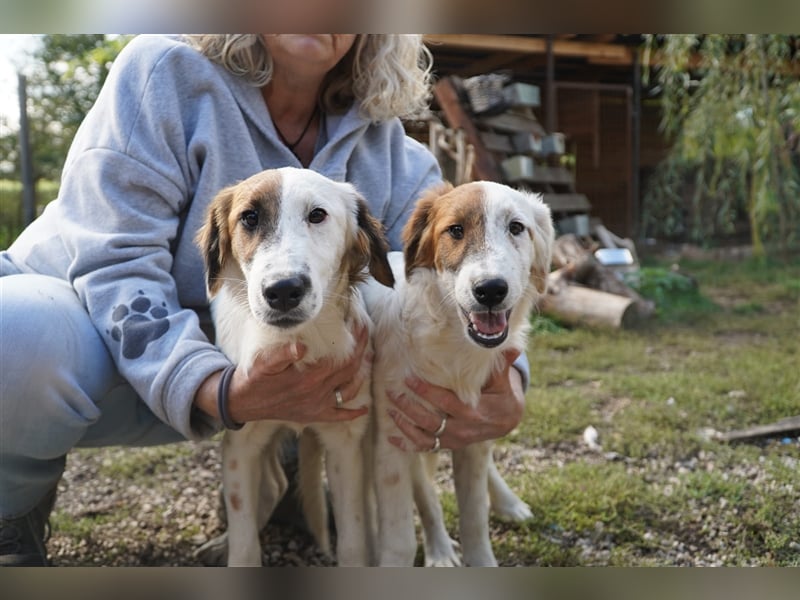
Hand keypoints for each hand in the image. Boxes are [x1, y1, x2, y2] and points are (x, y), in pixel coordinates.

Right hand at [196, 325, 369, 424]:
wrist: (243, 403)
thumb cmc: (254, 378)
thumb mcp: (263, 363)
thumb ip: (281, 355)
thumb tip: (301, 347)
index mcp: (309, 379)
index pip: (342, 358)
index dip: (354, 341)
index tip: (359, 325)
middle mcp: (318, 394)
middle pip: (350, 371)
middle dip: (361, 351)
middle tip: (365, 333)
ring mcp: (318, 406)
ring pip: (349, 390)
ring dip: (361, 374)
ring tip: (367, 357)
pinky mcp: (315, 416)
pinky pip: (339, 416)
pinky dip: (353, 413)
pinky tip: (363, 409)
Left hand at [386, 349, 524, 451]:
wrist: (507, 419)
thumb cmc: (500, 393)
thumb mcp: (502, 379)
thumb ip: (502, 363)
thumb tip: (511, 346)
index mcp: (475, 412)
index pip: (446, 402)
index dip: (426, 392)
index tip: (409, 379)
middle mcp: (464, 430)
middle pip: (431, 421)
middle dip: (409, 408)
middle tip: (392, 392)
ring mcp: (455, 440)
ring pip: (425, 437)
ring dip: (405, 425)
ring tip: (389, 409)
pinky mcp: (449, 445)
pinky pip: (426, 448)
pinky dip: (407, 445)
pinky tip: (391, 436)